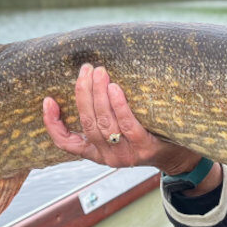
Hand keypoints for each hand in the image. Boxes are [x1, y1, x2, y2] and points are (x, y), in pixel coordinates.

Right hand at [43, 63, 202, 174]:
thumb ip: (102, 116)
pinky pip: (127, 124)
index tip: (48, 100)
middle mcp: (107, 157)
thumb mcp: (118, 131)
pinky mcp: (144, 148)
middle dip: (82, 94)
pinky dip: (119, 105)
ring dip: (98, 95)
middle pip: (86, 123)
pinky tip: (115, 88)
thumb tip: (86, 81)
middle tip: (85, 70)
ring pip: (104, 123)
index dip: (52, 123)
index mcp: (95, 153)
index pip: (65, 143)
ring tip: (98, 72)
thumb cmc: (144, 134)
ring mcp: (126, 155)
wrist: (178, 155)